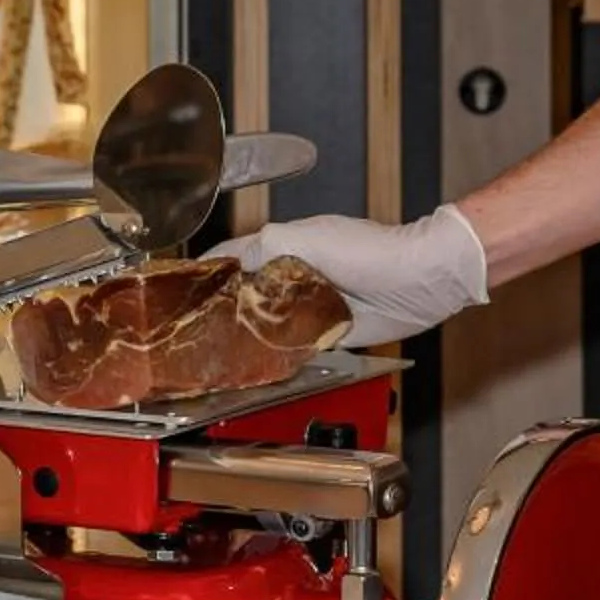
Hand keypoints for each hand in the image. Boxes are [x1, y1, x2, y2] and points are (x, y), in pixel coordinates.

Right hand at [207, 204, 489, 346]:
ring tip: (219, 349)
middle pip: (246, 293)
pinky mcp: (326, 331)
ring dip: (248, 333)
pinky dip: (277, 352)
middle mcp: (293, 275)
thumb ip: (263, 246)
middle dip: (222, 308)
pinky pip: (293, 345)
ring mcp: (309, 304)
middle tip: (195, 328)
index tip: (181, 289)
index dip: (207, 272)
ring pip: (267, 321)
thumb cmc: (369, 251)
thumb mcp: (304, 239)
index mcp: (282, 246)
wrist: (417, 281)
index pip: (232, 257)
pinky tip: (259, 361)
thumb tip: (229, 262)